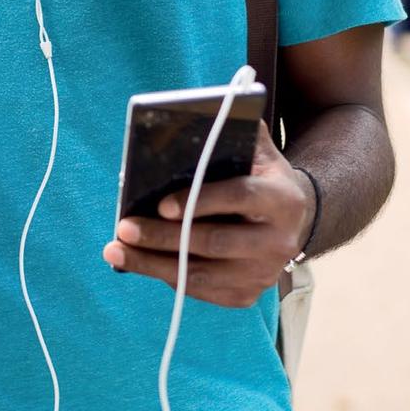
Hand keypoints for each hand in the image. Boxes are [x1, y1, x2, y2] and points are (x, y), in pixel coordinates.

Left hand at [102, 121, 315, 307]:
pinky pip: (201, 290)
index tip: (160, 204)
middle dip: (163, 237)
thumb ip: (230, 131)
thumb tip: (188, 115)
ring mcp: (264, 273)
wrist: (293, 219)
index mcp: (282, 199)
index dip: (198, 201)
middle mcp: (279, 241)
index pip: (238, 197)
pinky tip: (140, 263)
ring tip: (116, 251)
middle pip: (213, 243)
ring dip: (153, 264)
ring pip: (202, 275)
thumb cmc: (259, 176)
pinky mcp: (247, 294)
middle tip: (124, 228)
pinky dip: (167, 277)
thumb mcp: (256, 149)